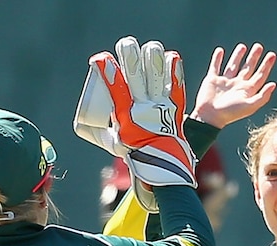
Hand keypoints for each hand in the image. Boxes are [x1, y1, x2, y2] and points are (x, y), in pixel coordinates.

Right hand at [74, 36, 196, 211]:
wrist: (163, 170)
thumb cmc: (137, 156)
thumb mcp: (117, 140)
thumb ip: (114, 122)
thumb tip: (110, 105)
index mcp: (126, 116)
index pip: (114, 87)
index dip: (107, 70)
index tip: (101, 58)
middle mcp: (143, 108)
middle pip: (135, 75)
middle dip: (130, 56)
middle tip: (127, 44)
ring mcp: (161, 107)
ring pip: (156, 76)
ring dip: (153, 58)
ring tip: (150, 47)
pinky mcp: (176, 109)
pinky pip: (176, 85)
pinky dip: (174, 70)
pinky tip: (172, 57)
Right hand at [189, 43, 276, 128]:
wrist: (209, 116)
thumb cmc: (230, 114)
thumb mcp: (249, 107)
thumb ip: (262, 97)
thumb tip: (273, 84)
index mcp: (246, 91)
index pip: (259, 76)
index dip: (266, 65)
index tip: (272, 55)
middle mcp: (237, 85)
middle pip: (247, 68)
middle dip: (253, 57)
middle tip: (258, 46)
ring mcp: (224, 82)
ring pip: (233, 66)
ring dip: (237, 56)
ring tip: (242, 46)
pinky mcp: (212, 80)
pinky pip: (215, 67)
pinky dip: (217, 59)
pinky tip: (220, 51)